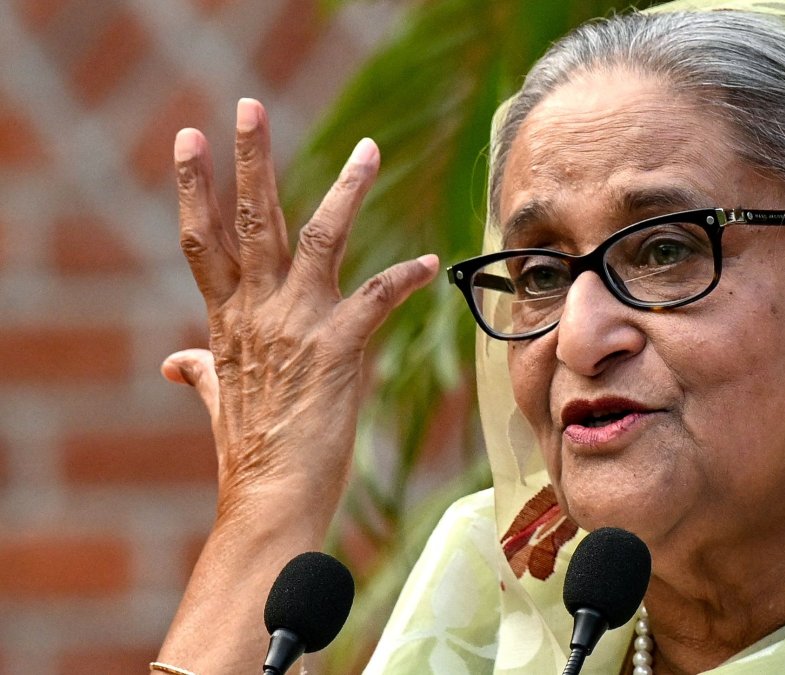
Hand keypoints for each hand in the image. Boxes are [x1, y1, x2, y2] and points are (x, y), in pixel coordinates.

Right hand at [163, 98, 437, 524]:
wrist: (271, 502)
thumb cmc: (252, 454)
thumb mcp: (219, 401)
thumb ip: (201, 372)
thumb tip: (175, 363)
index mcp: (228, 320)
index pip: (204, 240)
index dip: (194, 187)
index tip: (189, 139)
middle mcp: (257, 313)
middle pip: (250, 220)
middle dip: (249, 160)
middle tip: (248, 106)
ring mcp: (296, 327)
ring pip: (319, 240)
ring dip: (346, 191)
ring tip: (368, 149)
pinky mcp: (337, 350)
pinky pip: (375, 299)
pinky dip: (402, 277)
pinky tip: (427, 262)